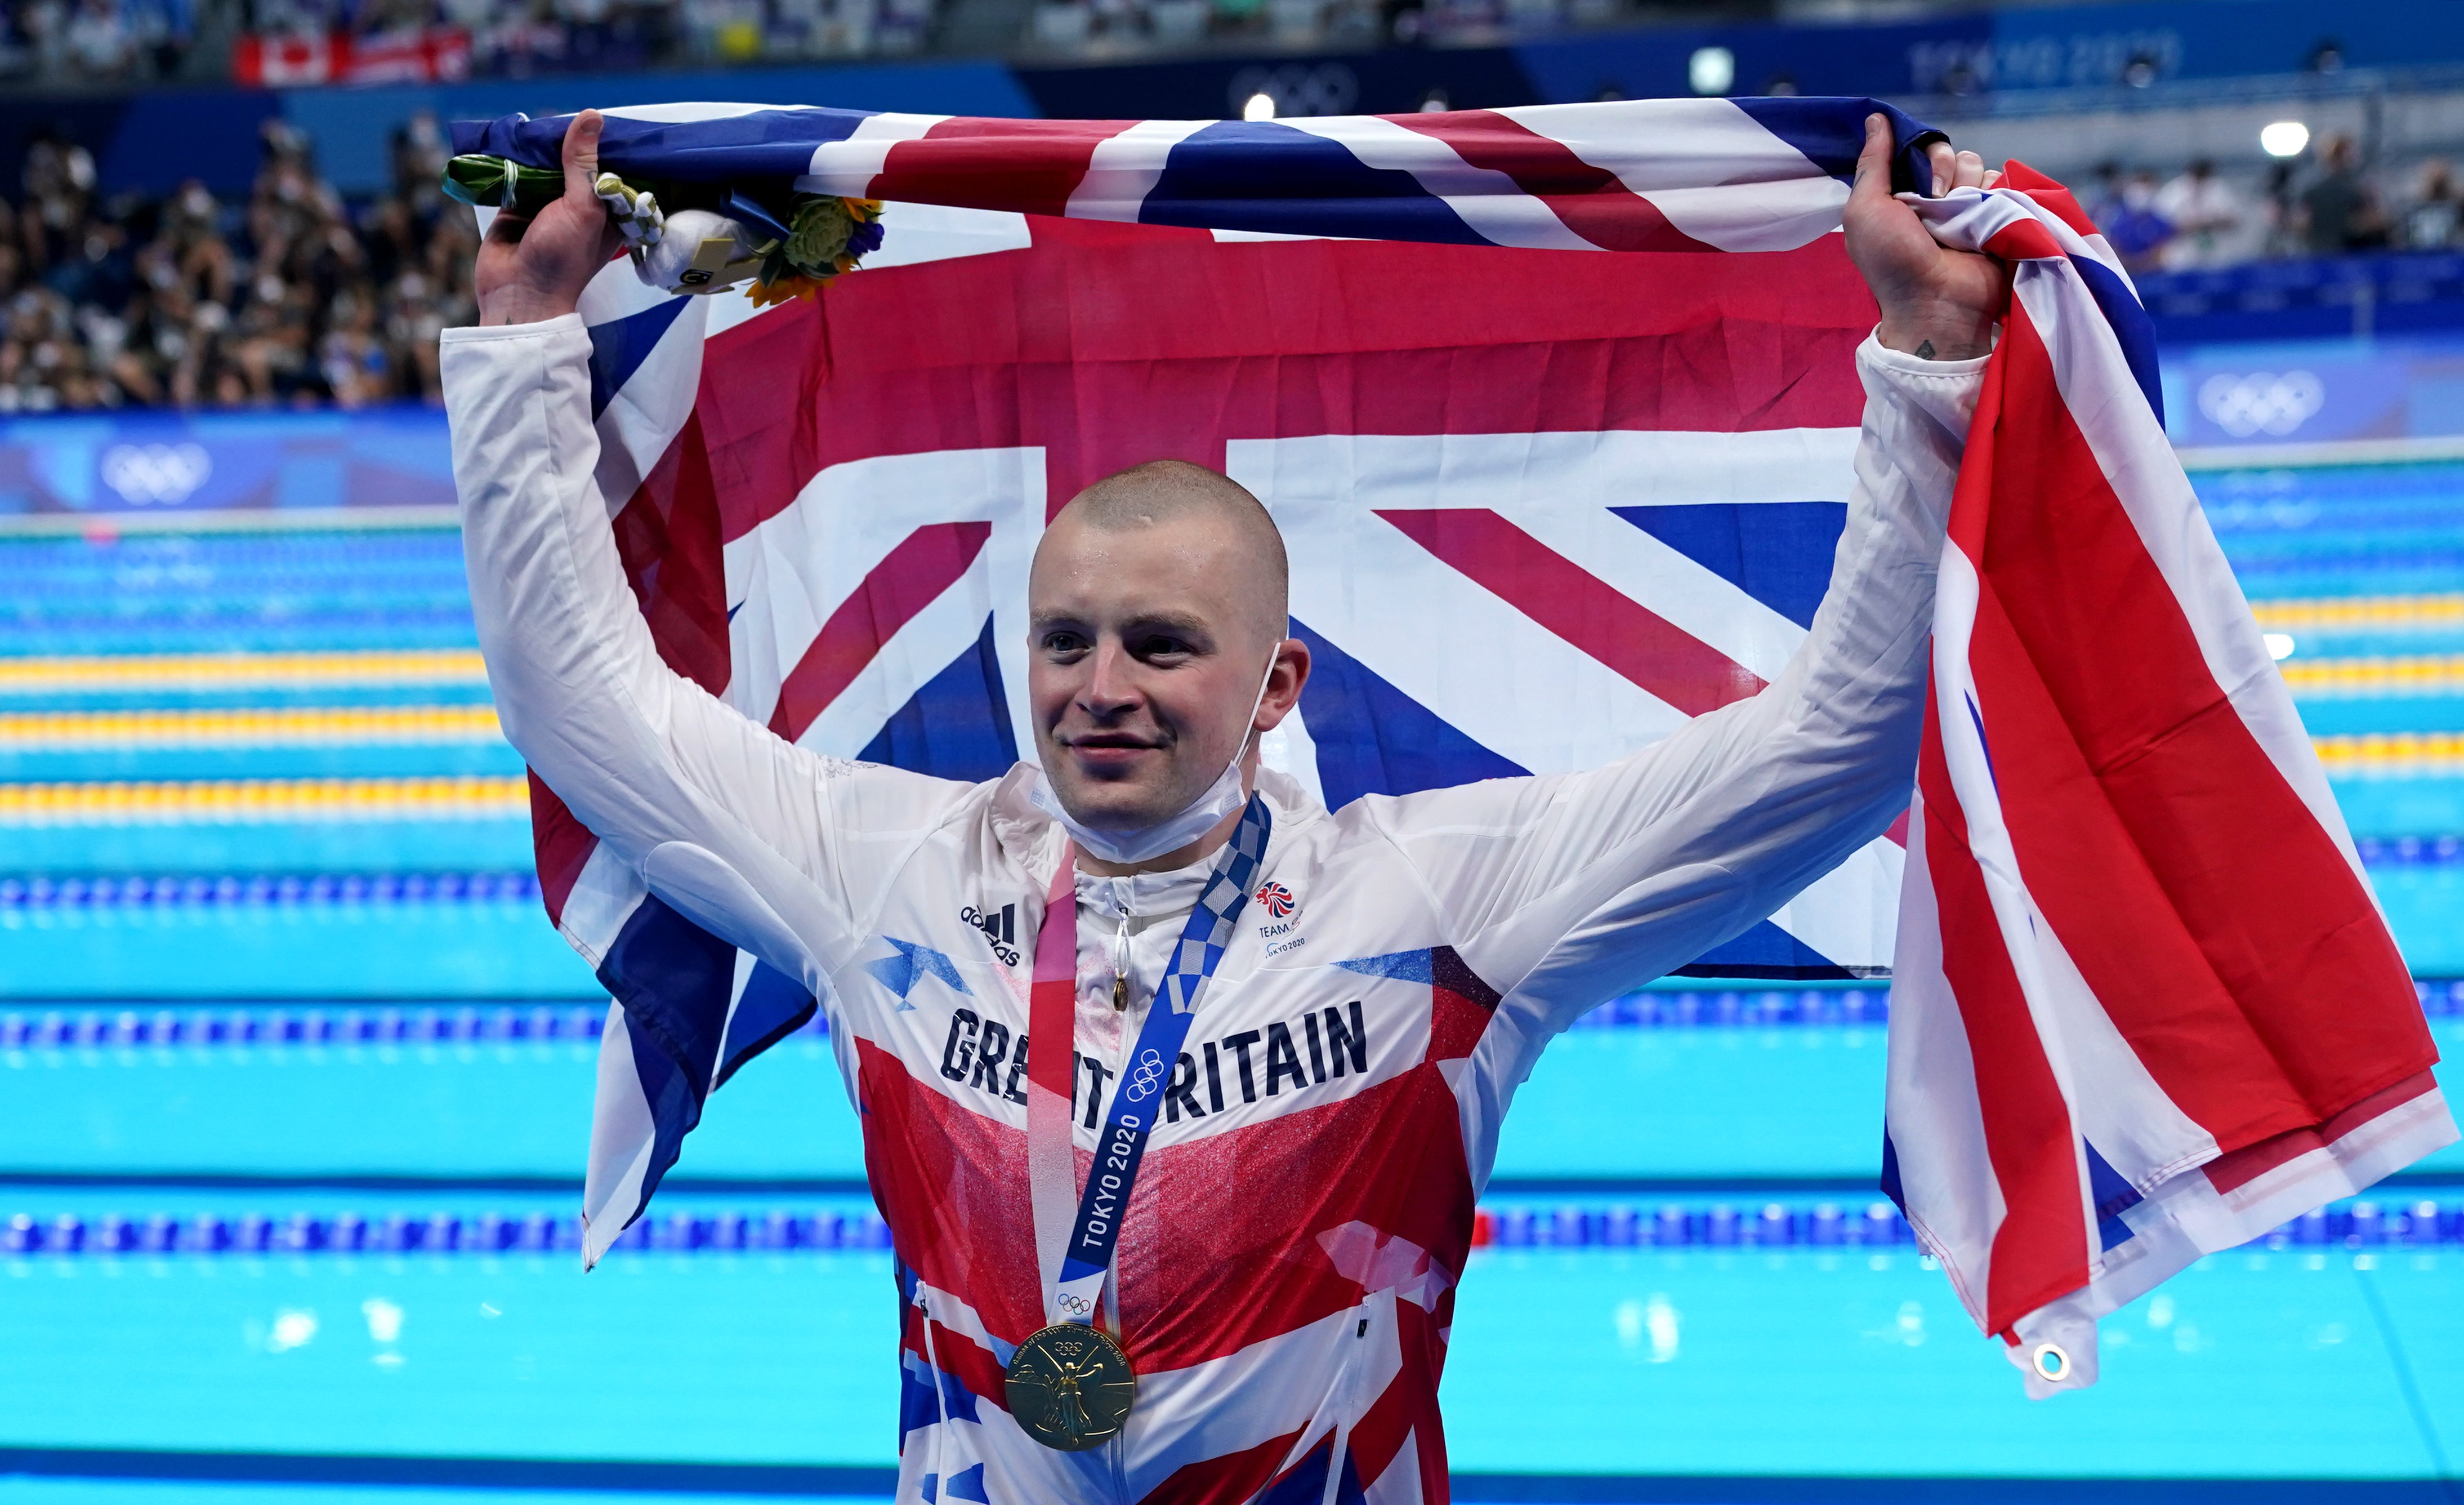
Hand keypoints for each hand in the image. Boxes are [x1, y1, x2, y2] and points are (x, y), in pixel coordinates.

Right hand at [475, 110, 625, 326]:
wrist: (517, 292)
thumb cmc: (561, 257)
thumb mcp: (581, 206)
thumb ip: (583, 163)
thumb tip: (592, 117)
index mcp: (607, 214)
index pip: (613, 172)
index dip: (611, 148)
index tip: (609, 119)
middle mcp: (580, 208)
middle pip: (577, 166)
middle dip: (569, 143)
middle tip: (564, 112)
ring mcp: (547, 207)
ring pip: (545, 168)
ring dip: (538, 150)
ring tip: (536, 121)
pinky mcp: (516, 207)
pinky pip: (516, 177)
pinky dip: (512, 161)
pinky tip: (511, 138)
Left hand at [1842, 113, 2006, 360]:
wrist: (1937, 303)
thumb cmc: (1893, 261)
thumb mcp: (1865, 210)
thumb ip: (1872, 163)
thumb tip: (1875, 117)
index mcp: (1900, 197)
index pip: (1915, 151)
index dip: (1918, 153)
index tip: (1915, 171)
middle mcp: (1933, 200)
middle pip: (1948, 152)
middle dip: (1943, 168)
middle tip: (1936, 199)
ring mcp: (1966, 208)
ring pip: (1975, 164)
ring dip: (1967, 185)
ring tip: (1959, 218)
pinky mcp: (1997, 216)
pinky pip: (2001, 181)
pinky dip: (1994, 193)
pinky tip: (1983, 217)